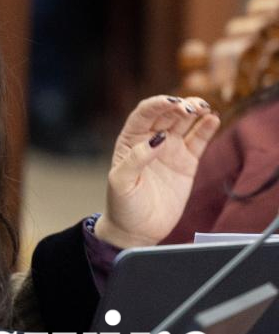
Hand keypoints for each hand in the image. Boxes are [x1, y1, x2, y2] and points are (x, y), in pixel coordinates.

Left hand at [97, 95, 220, 248]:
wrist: (137, 230)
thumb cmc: (122, 205)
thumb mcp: (121, 182)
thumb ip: (136, 159)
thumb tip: (158, 140)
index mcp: (130, 140)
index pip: (144, 113)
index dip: (158, 104)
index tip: (172, 103)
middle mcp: (151, 140)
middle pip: (167, 114)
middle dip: (179, 106)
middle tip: (191, 108)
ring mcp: (170, 150)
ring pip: (184, 123)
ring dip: (194, 112)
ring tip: (204, 108)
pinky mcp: (186, 162)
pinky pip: (197, 140)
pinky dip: (206, 129)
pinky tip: (213, 119)